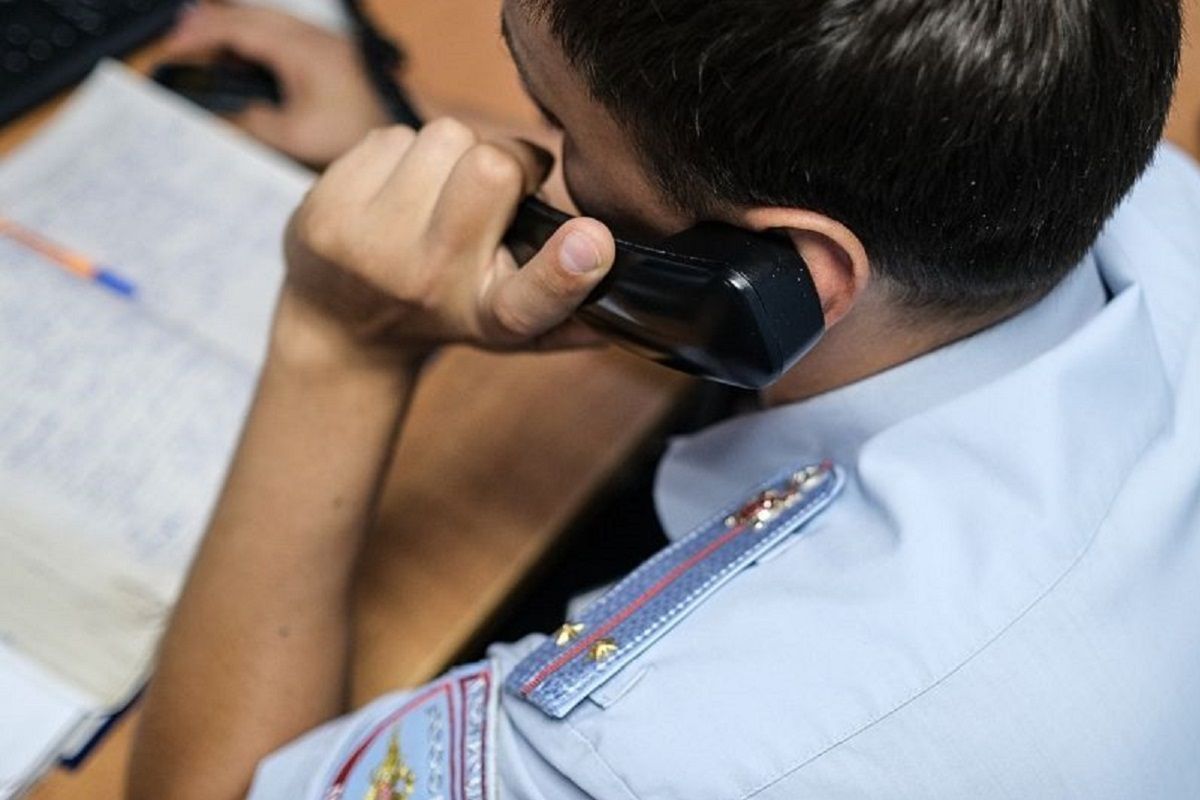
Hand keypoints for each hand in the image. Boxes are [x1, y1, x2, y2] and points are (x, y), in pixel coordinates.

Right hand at [162, 3, 390, 165]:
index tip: (169, 47)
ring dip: (230, 31)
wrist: (407, 118)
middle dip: (206, 26)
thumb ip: (254, 125)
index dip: (197, 34)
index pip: (233, 27)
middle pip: (244, 14)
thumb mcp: (297, 136)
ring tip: (203, 52)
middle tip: (177, 45)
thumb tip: (221, 119)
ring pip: (261, 20)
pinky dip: (252, 40)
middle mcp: (305, 33)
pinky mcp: (326, 48)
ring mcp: (318, 37)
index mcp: (295, 47)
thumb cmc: (358, 127)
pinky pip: (278, 32)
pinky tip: (244, 64)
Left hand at [277, 119, 615, 368]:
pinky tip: (396, 193)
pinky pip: (393, 136)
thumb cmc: (444, 311)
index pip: (538, 297)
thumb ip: (569, 314)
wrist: (340, 326)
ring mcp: (371, 247)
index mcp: (492, 316)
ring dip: (450, 156)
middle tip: (494, 192)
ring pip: (443, 137)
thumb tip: (617, 299)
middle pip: (492, 166)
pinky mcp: (326, 211)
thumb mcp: (510, 329)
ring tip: (437, 197)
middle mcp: (432, 285)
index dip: (568, 266)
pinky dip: (404, 154)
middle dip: (504, 162)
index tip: (591, 241)